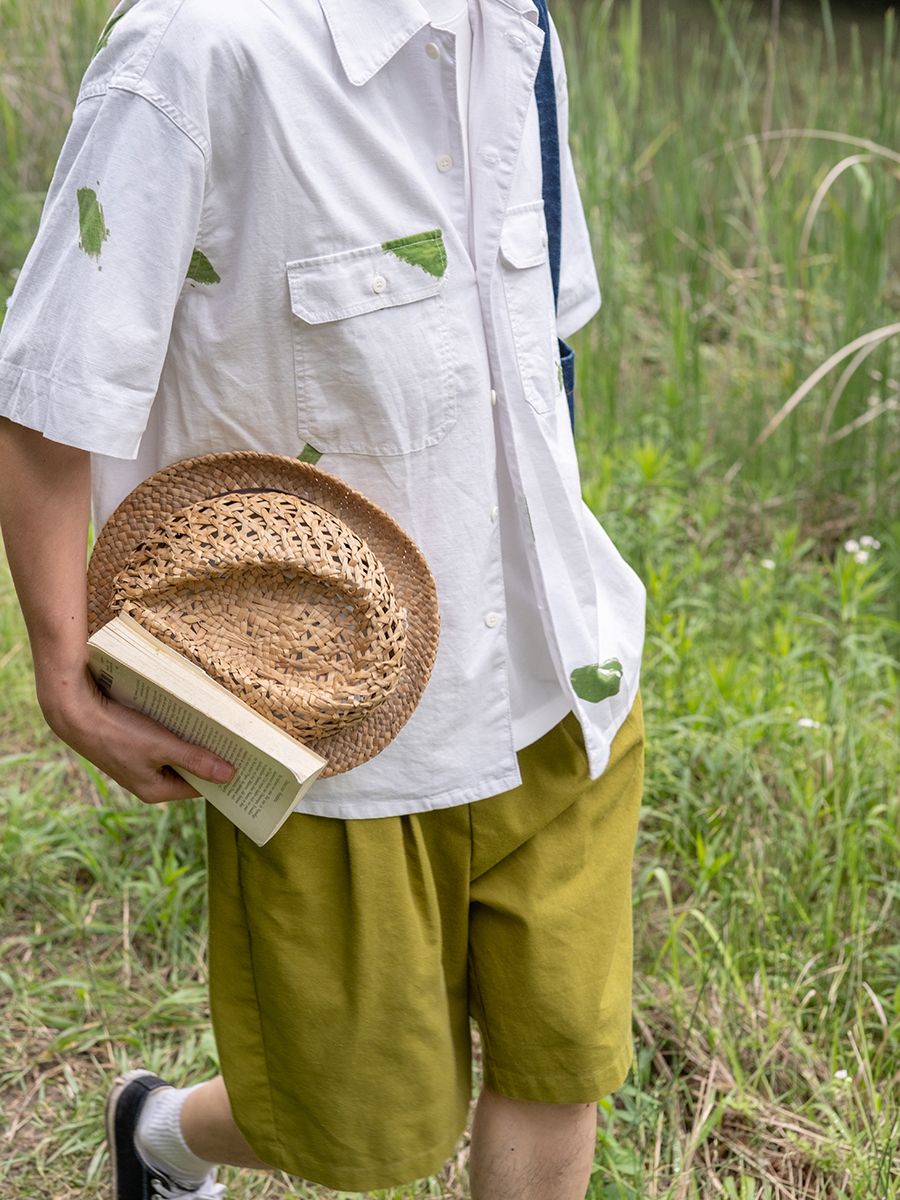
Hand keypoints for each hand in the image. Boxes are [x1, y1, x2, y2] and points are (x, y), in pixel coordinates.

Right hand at [42, 663, 234, 804]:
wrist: (74, 712)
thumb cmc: (117, 733)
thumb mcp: (162, 747)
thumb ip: (196, 760)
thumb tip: (230, 775)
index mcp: (156, 790)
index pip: (201, 787)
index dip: (223, 775)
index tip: (247, 762)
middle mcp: (148, 780)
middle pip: (190, 769)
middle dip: (211, 755)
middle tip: (240, 740)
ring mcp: (140, 762)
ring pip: (177, 753)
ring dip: (194, 739)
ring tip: (220, 725)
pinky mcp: (133, 743)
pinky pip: (164, 740)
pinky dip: (178, 729)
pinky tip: (191, 714)